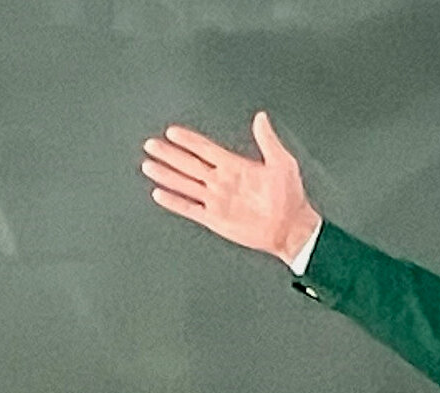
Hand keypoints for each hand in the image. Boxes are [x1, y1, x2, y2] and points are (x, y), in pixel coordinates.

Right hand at [141, 111, 321, 266]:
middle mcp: (222, 181)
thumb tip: (261, 118)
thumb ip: (268, 140)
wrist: (291, 228)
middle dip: (169, 154)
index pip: (205, 149)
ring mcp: (217, 200)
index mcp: (235, 166)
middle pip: (188, 163)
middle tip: (152, 144)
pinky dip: (174, 201)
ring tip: (148, 165)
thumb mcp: (282, 163)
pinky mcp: (215, 218)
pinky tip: (160, 194)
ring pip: (184, 183)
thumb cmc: (290, 198)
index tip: (172, 131)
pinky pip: (189, 208)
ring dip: (166, 174)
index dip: (189, 140)